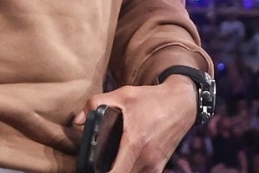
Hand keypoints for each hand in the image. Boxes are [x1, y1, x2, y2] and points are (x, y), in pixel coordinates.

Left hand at [73, 77, 196, 172]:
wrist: (181, 103)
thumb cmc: (150, 99)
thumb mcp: (122, 94)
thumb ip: (96, 104)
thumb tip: (77, 121)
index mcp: (135, 142)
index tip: (92, 169)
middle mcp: (146, 158)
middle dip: (108, 172)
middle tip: (96, 164)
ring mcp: (155, 164)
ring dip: (120, 171)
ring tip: (108, 163)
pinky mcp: (160, 166)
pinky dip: (131, 171)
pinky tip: (123, 162)